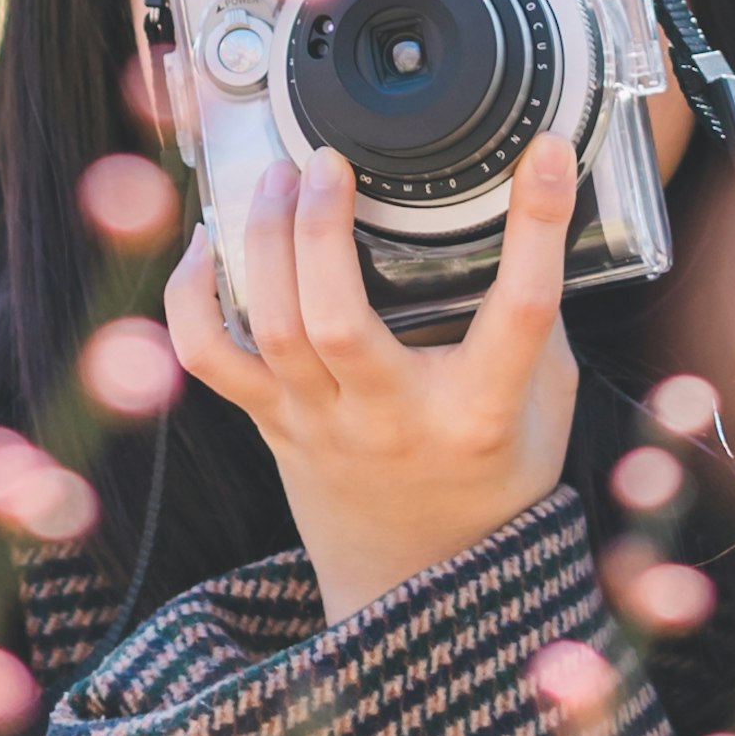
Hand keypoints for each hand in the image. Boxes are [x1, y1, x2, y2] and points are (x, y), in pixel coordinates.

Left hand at [164, 129, 580, 625]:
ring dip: (264, 244)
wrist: (418, 580)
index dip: (539, 227)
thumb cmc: (488, 480)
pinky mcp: (271, 422)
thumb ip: (535, 324)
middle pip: (339, 322)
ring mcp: (321, 423)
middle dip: (323, 229)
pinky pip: (210, 359)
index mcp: (481, 412)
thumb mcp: (544, 407)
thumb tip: (532, 215)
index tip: (544, 155)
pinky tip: (206, 245)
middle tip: (328, 161)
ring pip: (271, 331)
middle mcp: (393, 418)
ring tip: (277, 179)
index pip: (519, 312)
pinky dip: (191, 298)